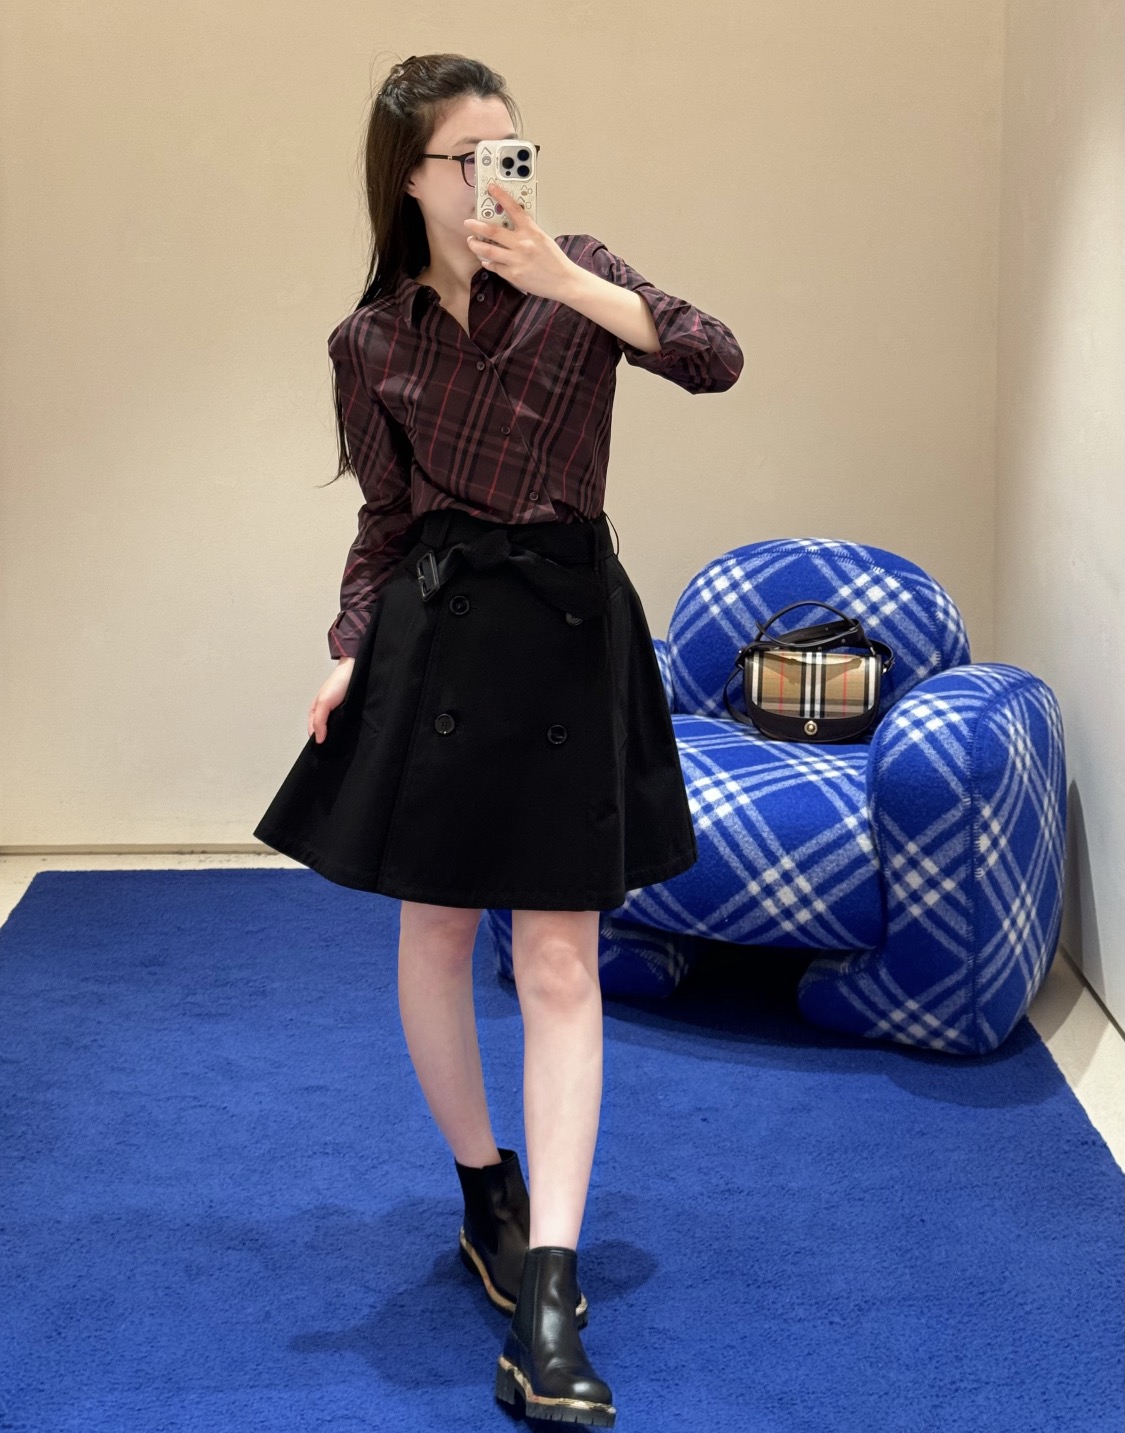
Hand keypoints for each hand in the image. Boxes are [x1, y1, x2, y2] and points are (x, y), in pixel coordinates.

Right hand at [308, 658, 352, 742]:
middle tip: (335, 748)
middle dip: (328, 739)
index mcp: (316, 711)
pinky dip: (347, 729)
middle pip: (324, 732)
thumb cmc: (337, 684)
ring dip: (338, 735)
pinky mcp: (348, 713)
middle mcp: (326, 714)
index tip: (324, 750)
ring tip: (344, 743)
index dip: (318, 740)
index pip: (314, 732)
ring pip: (335, 729)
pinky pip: (345, 725)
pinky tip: (350, 733)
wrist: (354, 671)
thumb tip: (318, 740)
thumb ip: (319, 721)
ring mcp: (337, 713)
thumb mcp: (324, 702)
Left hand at [463, 181, 576, 300]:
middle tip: (469, 223)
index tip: (491, 188)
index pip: (513, 208)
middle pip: (492, 231)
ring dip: (476, 245)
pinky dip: (488, 262)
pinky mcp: (513, 275)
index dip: (500, 196)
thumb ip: (526, 231)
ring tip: (471, 242)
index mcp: (531, 231)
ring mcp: (516, 260)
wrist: (563, 281)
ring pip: (488, 250)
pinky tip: (486, 260)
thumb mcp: (542, 238)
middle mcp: (522, 244)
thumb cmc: (554, 260)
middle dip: (476, 226)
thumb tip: (509, 225)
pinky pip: (494, 266)